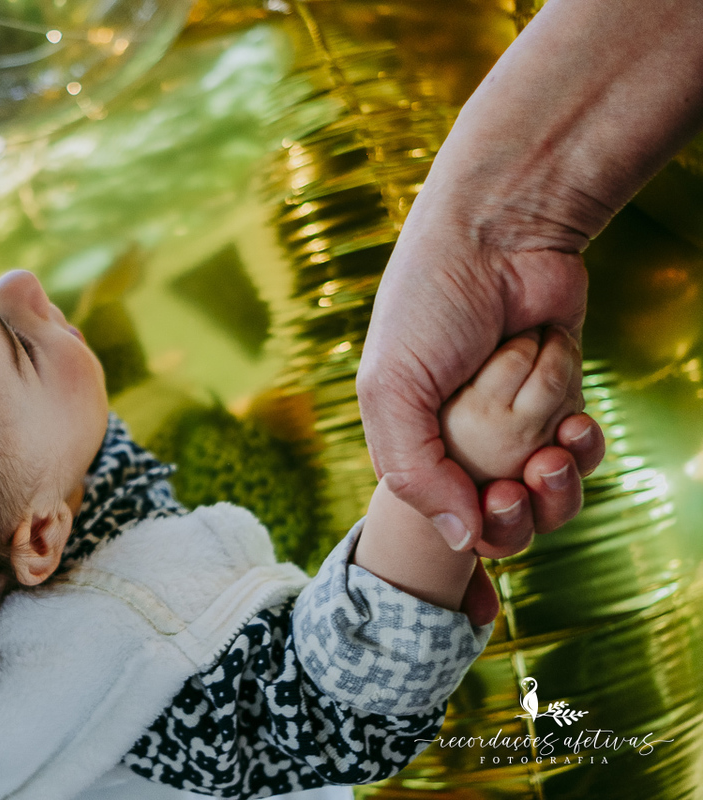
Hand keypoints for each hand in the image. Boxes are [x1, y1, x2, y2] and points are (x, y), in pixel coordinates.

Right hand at [358, 211, 603, 554]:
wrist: (499, 234)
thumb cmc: (428, 305)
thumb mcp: (390, 390)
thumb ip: (413, 471)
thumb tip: (461, 540)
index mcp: (412, 442)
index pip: (443, 518)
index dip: (475, 529)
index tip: (491, 503)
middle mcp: (464, 438)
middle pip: (505, 520)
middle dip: (523, 512)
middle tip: (524, 480)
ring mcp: (517, 420)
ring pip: (551, 494)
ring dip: (559, 480)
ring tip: (554, 449)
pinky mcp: (562, 398)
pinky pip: (582, 449)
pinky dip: (583, 440)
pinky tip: (574, 417)